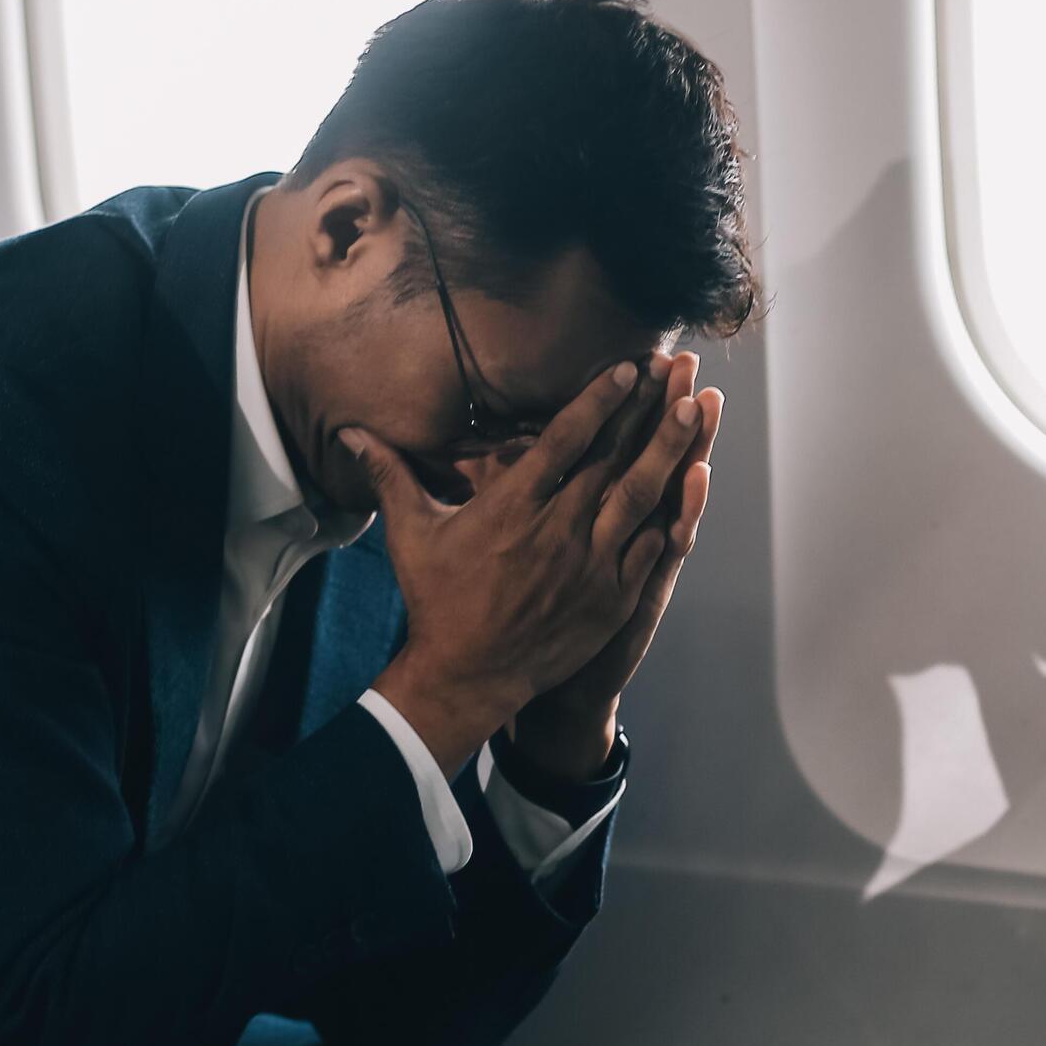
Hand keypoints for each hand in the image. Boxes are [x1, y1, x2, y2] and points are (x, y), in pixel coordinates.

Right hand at [343, 354, 707, 773]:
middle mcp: (558, 530)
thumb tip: (352, 435)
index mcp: (512, 508)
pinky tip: (692, 481)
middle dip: (645, 409)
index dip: (598, 401)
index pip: (564, 441)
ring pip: (640, 496)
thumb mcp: (411, 537)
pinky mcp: (611, 598)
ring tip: (693, 408)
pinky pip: (649, 548)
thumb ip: (390, 477)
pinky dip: (672, 513)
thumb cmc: (437, 603)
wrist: (468, 677)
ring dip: (670, 449)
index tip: (625, 369)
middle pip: (612, 458)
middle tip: (671, 368)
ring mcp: (590, 566)